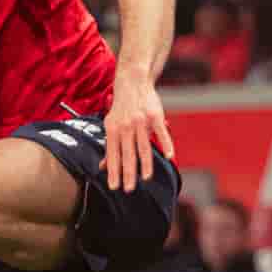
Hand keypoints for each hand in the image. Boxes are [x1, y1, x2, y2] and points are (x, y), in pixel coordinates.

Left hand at [103, 73, 173, 192]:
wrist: (132, 83)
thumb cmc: (121, 109)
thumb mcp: (111, 126)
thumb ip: (110, 147)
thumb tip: (102, 167)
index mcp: (113, 130)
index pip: (112, 155)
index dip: (113, 171)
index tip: (114, 186)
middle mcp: (125, 126)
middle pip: (127, 154)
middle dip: (127, 173)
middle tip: (128, 189)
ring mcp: (140, 121)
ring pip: (143, 146)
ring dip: (145, 164)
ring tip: (145, 178)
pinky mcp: (155, 116)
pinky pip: (161, 132)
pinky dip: (165, 144)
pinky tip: (168, 156)